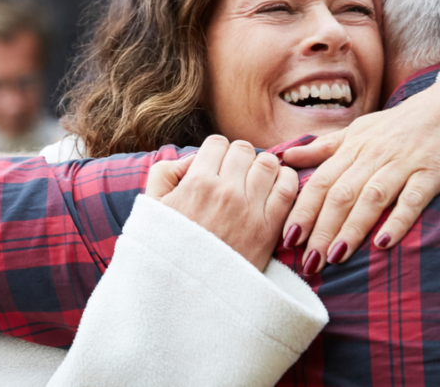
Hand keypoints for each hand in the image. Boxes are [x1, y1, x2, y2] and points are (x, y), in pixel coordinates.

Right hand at [144, 135, 298, 265]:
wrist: (187, 296)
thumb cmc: (167, 251)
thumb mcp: (152, 207)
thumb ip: (165, 172)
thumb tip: (193, 159)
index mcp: (196, 183)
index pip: (217, 143)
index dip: (216, 153)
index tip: (215, 168)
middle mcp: (225, 191)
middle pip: (243, 149)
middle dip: (238, 159)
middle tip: (233, 177)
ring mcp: (250, 209)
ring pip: (269, 163)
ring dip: (262, 168)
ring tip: (254, 184)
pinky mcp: (270, 228)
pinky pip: (288, 187)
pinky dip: (285, 181)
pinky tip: (274, 190)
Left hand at [278, 75, 439, 273]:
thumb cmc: (401, 123)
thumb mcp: (359, 130)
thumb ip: (323, 147)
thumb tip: (284, 158)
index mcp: (352, 148)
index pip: (320, 182)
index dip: (302, 211)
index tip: (287, 239)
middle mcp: (373, 156)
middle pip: (340, 194)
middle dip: (322, 229)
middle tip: (308, 262)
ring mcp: (402, 164)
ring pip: (371, 198)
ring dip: (352, 228)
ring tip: (336, 257)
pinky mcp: (431, 173)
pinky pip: (412, 198)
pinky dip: (398, 220)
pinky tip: (384, 243)